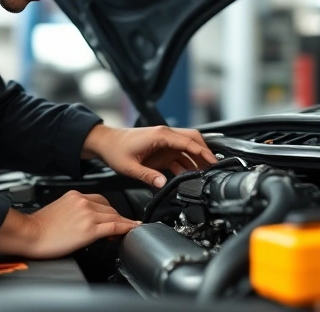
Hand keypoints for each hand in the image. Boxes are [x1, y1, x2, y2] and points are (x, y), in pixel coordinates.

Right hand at [0, 191, 139, 258]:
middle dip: (117, 217)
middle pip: (109, 208)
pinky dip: (126, 227)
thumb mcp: (58, 210)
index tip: (114, 216)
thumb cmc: (38, 227)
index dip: (109, 210)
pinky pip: (114, 226)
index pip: (100, 200)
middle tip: (122, 226)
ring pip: (114, 216)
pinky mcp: (89, 229)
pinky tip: (131, 229)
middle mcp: (82, 202)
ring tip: (129, 229)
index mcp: (74, 196)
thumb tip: (83, 219)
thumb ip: (74, 210)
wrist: (29, 234)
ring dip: (123, 223)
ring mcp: (87, 215)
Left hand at [82, 125, 216, 187]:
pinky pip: (179, 155)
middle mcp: (165, 135)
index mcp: (160, 135)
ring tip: (204, 175)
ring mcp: (164, 142)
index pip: (188, 141)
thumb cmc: (115, 150)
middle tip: (214, 167)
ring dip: (196, 160)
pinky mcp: (161, 149)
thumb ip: (147, 175)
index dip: (203, 152)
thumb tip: (163, 183)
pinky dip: (186, 164)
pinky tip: (188, 176)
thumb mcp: (129, 166)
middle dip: (205, 153)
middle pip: (193, 140)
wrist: (105, 143)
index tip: (213, 162)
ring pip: (188, 148)